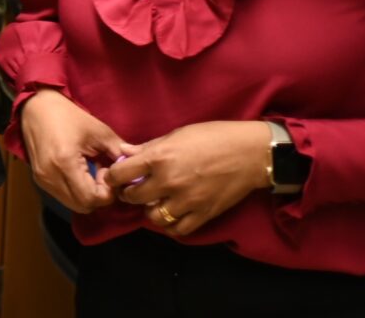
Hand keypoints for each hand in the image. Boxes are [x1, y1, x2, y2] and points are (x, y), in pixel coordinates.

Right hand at [19, 90, 137, 213]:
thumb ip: (118, 153)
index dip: (107, 191)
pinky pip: (63, 197)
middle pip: (83, 205)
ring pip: (73, 204)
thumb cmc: (69, 116)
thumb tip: (133, 170)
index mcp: (65, 163)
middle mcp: (51, 176)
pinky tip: (79, 172)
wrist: (36, 107)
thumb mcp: (99, 131)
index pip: (92, 198)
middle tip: (102, 174)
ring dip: (87, 195)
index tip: (108, 171)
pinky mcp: (39, 180)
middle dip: (99, 195)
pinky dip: (76, 191)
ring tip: (91, 173)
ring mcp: (43, 180)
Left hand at [103, 120, 275, 236]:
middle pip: (133, 198)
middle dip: (129, 194)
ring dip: (150, 211)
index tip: (115, 176)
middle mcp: (169, 182)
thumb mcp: (176, 135)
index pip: (120, 174)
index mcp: (159, 158)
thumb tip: (125, 153)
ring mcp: (186, 201)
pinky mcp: (203, 214)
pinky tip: (172, 213)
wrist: (250, 154)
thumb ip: (149, 148)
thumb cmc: (213, 137)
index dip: (113, 176)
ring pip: (153, 217)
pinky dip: (171, 224)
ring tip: (155, 202)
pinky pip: (178, 229)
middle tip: (134, 189)